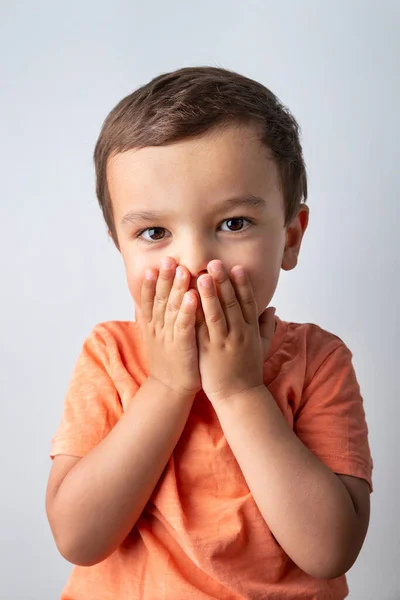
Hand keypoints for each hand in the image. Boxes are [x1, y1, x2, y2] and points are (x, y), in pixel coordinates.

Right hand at [135, 258, 201, 397]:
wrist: (170, 388)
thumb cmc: (167, 359)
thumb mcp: (154, 336)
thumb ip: (149, 316)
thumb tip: (142, 299)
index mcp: (151, 324)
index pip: (149, 299)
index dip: (151, 282)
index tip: (154, 265)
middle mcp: (157, 328)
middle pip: (159, 299)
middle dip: (164, 278)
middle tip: (168, 259)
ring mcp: (168, 337)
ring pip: (172, 308)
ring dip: (176, 288)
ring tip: (182, 270)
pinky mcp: (182, 346)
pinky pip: (184, 325)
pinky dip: (187, 310)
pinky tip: (192, 297)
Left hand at [195, 260, 275, 404]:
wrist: (239, 397)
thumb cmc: (248, 371)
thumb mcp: (261, 346)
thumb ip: (266, 326)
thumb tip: (273, 309)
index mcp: (250, 331)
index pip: (248, 303)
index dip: (243, 284)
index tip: (237, 267)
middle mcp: (238, 334)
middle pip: (231, 304)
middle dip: (223, 282)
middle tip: (215, 262)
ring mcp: (222, 343)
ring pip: (215, 315)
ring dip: (209, 294)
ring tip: (201, 276)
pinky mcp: (207, 352)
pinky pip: (200, 330)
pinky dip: (195, 315)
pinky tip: (187, 302)